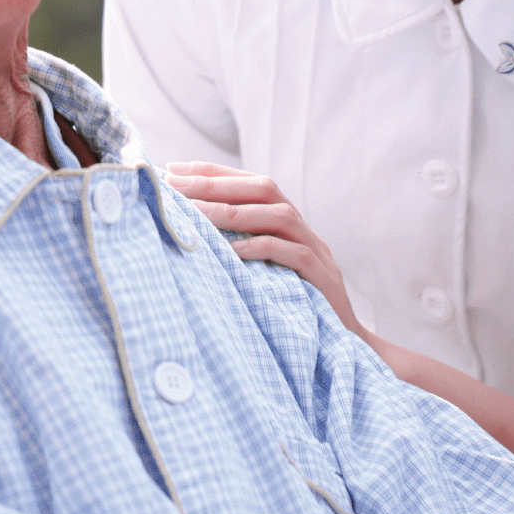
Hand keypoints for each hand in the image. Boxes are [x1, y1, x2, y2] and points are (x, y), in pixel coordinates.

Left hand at [163, 162, 372, 342]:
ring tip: (197, 214)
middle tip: (176, 185)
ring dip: (234, 212)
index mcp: (286, 222)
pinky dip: (262, 248)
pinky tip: (232, 251)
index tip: (173, 169)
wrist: (340, 344)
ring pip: (280, 216)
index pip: (250, 183)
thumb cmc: (290, 305)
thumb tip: (183, 230)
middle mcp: (303, 228)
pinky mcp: (324, 279)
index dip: (212, 171)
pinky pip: (295, 254)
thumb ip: (235, 246)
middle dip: (218, 184)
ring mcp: (317, 251)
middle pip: (264, 189)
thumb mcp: (260, 270)